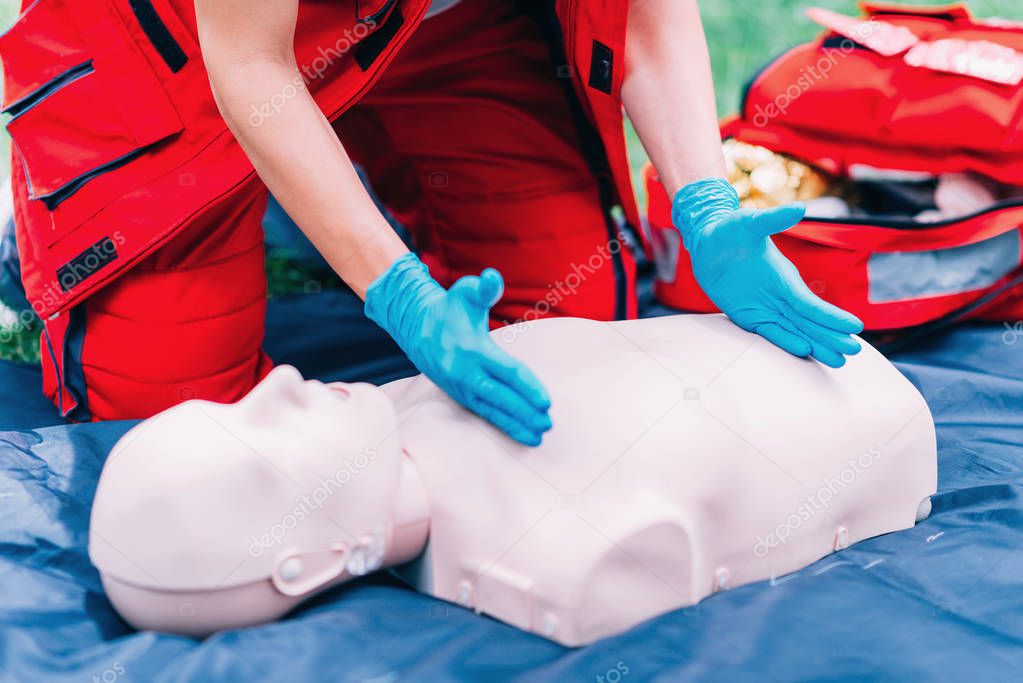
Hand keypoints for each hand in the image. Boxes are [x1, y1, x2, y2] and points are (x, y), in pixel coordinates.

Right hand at [365, 253, 551, 444]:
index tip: (546, 402)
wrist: (417, 327)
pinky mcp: (459, 395)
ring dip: (515, 425)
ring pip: (491, 410)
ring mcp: (461, 387)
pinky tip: (520, 435)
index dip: (528, 387)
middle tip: (547, 424)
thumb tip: (493, 278)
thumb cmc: (450, 308)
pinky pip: (483, 413)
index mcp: (473, 349)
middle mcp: (466, 372)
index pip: (507, 372)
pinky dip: (502, 425)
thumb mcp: (465, 292)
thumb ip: (484, 287)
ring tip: (537, 437)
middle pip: (501, 397)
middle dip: (524, 412)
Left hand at [673, 178, 863, 367]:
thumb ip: (773, 219)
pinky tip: (805, 353)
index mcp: (785, 278)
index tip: (855, 327)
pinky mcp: (749, 314)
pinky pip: (771, 332)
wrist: (708, 240)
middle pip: (809, 321)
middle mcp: (781, 295)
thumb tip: (799, 208)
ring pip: (796, 330)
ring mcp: (767, 306)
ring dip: (817, 345)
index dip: (831, 316)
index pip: (810, 303)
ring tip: (838, 362)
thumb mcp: (750, 222)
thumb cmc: (730, 229)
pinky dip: (786, 342)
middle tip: (854, 353)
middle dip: (831, 336)